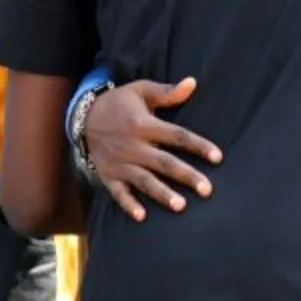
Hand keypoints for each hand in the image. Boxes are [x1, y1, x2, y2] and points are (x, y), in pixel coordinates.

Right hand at [86, 77, 220, 221]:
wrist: (83, 117)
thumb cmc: (119, 103)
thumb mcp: (141, 90)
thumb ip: (167, 92)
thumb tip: (193, 83)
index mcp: (144, 125)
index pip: (177, 136)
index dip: (198, 146)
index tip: (218, 157)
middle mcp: (133, 146)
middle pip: (164, 163)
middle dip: (186, 176)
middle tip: (207, 190)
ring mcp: (121, 163)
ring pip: (145, 181)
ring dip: (163, 194)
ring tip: (181, 206)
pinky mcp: (109, 176)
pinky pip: (119, 193)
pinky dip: (128, 205)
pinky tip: (142, 217)